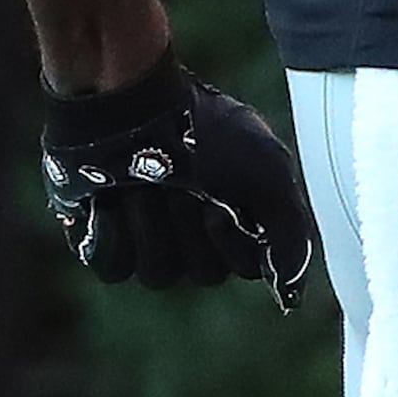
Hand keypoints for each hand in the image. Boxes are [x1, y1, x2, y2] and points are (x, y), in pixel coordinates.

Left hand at [40, 53, 319, 306]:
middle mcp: (197, 235)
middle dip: (189, 225)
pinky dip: (115, 231)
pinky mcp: (106, 241)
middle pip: (203, 273)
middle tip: (180, 184)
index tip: (221, 203)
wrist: (130, 103)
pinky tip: (112, 199)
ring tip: (144, 183)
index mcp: (240, 216)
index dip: (233, 240)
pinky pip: (115, 267)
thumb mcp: (267, 171)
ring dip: (152, 223)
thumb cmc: (204, 130)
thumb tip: (291, 293)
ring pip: (158, 274)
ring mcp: (150, 240)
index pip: (246, 266)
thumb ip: (289, 234)